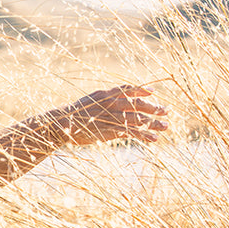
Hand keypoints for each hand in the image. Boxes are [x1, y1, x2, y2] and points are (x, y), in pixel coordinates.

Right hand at [47, 85, 168, 145]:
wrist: (61, 124)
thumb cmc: (74, 115)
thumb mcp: (89, 102)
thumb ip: (103, 100)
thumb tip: (113, 100)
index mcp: (105, 94)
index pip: (127, 88)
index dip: (141, 89)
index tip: (153, 92)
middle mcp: (111, 103)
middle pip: (137, 104)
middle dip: (153, 107)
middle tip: (167, 111)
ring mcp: (111, 116)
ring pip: (138, 118)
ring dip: (153, 123)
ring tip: (165, 126)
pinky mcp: (111, 130)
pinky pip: (131, 132)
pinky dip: (144, 135)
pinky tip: (153, 138)